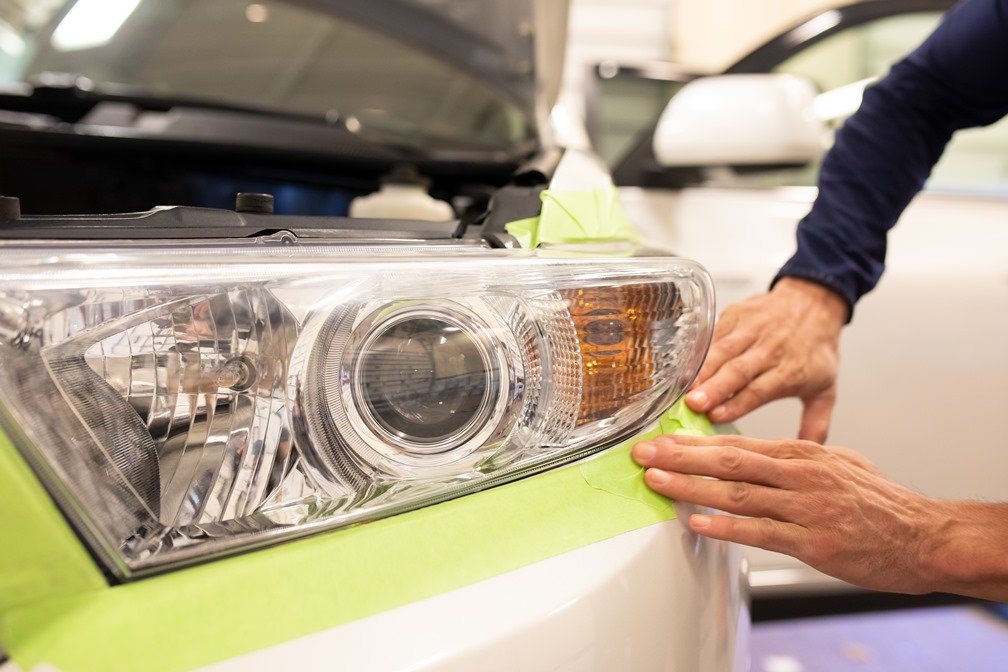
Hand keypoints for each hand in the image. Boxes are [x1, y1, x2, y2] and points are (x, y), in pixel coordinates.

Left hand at [632, 434, 945, 594]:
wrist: (923, 536)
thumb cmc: (878, 501)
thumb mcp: (837, 463)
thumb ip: (796, 458)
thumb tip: (757, 456)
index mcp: (802, 454)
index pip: (737, 443)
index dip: (694, 442)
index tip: (661, 440)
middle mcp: (800, 476)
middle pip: (729, 461)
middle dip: (681, 457)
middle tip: (644, 454)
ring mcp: (806, 508)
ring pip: (737, 494)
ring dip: (692, 488)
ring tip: (657, 483)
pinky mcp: (813, 542)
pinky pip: (761, 533)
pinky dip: (727, 528)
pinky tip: (698, 524)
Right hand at [685, 277, 847, 441]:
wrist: (813, 302)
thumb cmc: (815, 349)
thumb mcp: (826, 388)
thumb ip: (817, 422)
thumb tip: (806, 454)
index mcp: (793, 370)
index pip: (761, 389)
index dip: (738, 402)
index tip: (716, 416)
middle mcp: (771, 349)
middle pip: (739, 370)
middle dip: (715, 387)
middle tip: (694, 403)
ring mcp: (752, 329)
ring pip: (724, 351)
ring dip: (702, 369)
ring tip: (683, 387)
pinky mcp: (736, 315)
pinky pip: (715, 334)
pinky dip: (698, 350)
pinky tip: (683, 366)